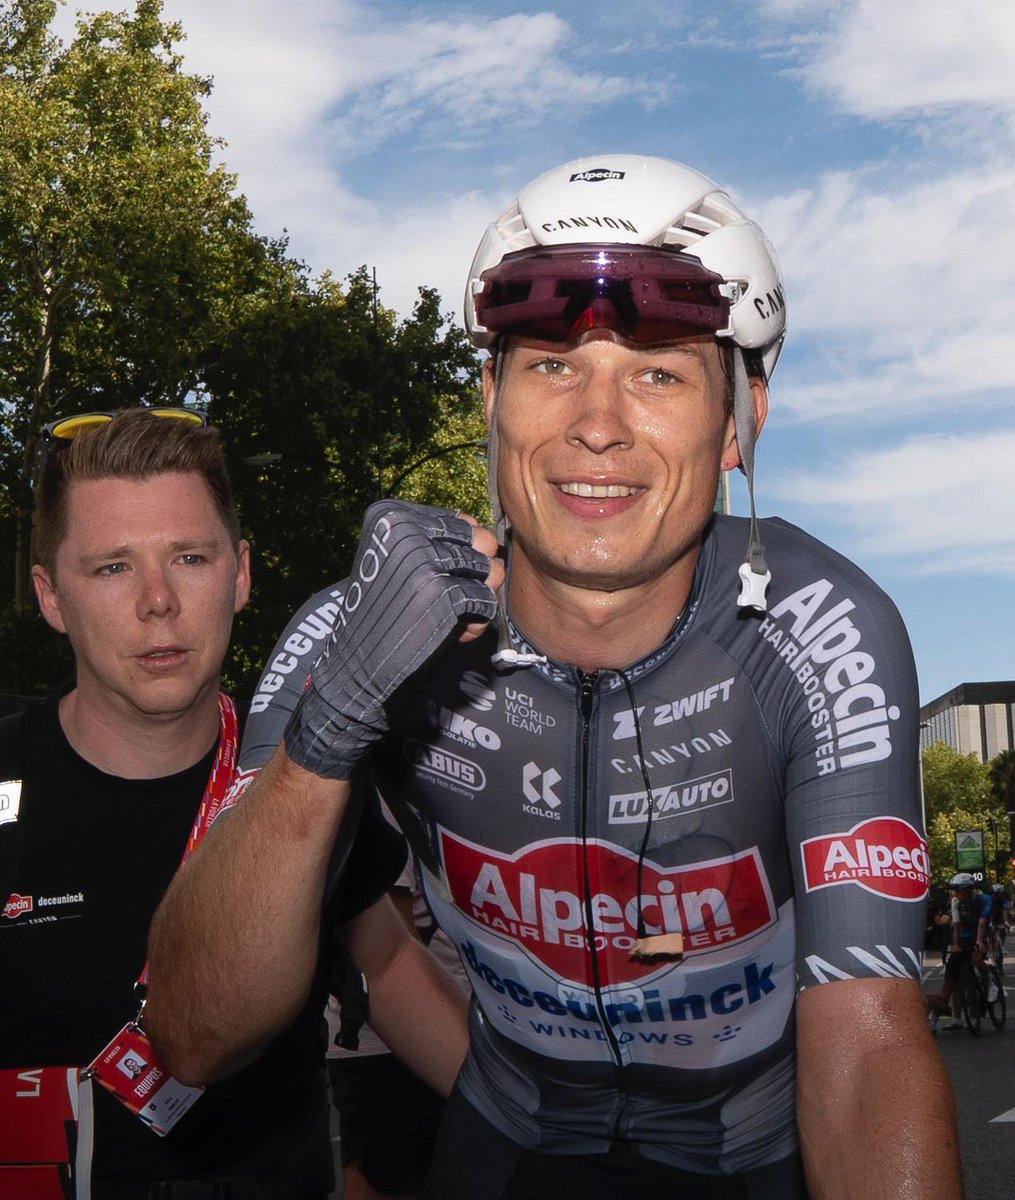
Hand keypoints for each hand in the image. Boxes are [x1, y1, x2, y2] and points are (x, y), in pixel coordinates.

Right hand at [284, 501, 499, 778]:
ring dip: (478, 598)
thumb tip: (487, 535)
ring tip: (448, 617)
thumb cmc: (382, 615)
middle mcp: (405, 529)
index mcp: (389, 515)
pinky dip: (478, 621)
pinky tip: (452, 634)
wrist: (355, 669)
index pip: (459, 521)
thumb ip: (439, 541)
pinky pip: (487, 600)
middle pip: (480, 541)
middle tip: (447, 601)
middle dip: (476, 574)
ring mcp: (426, 561)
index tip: (434, 579)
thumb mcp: (398, 562)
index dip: (460, 555)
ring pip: (489, 569)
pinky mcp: (445, 594)